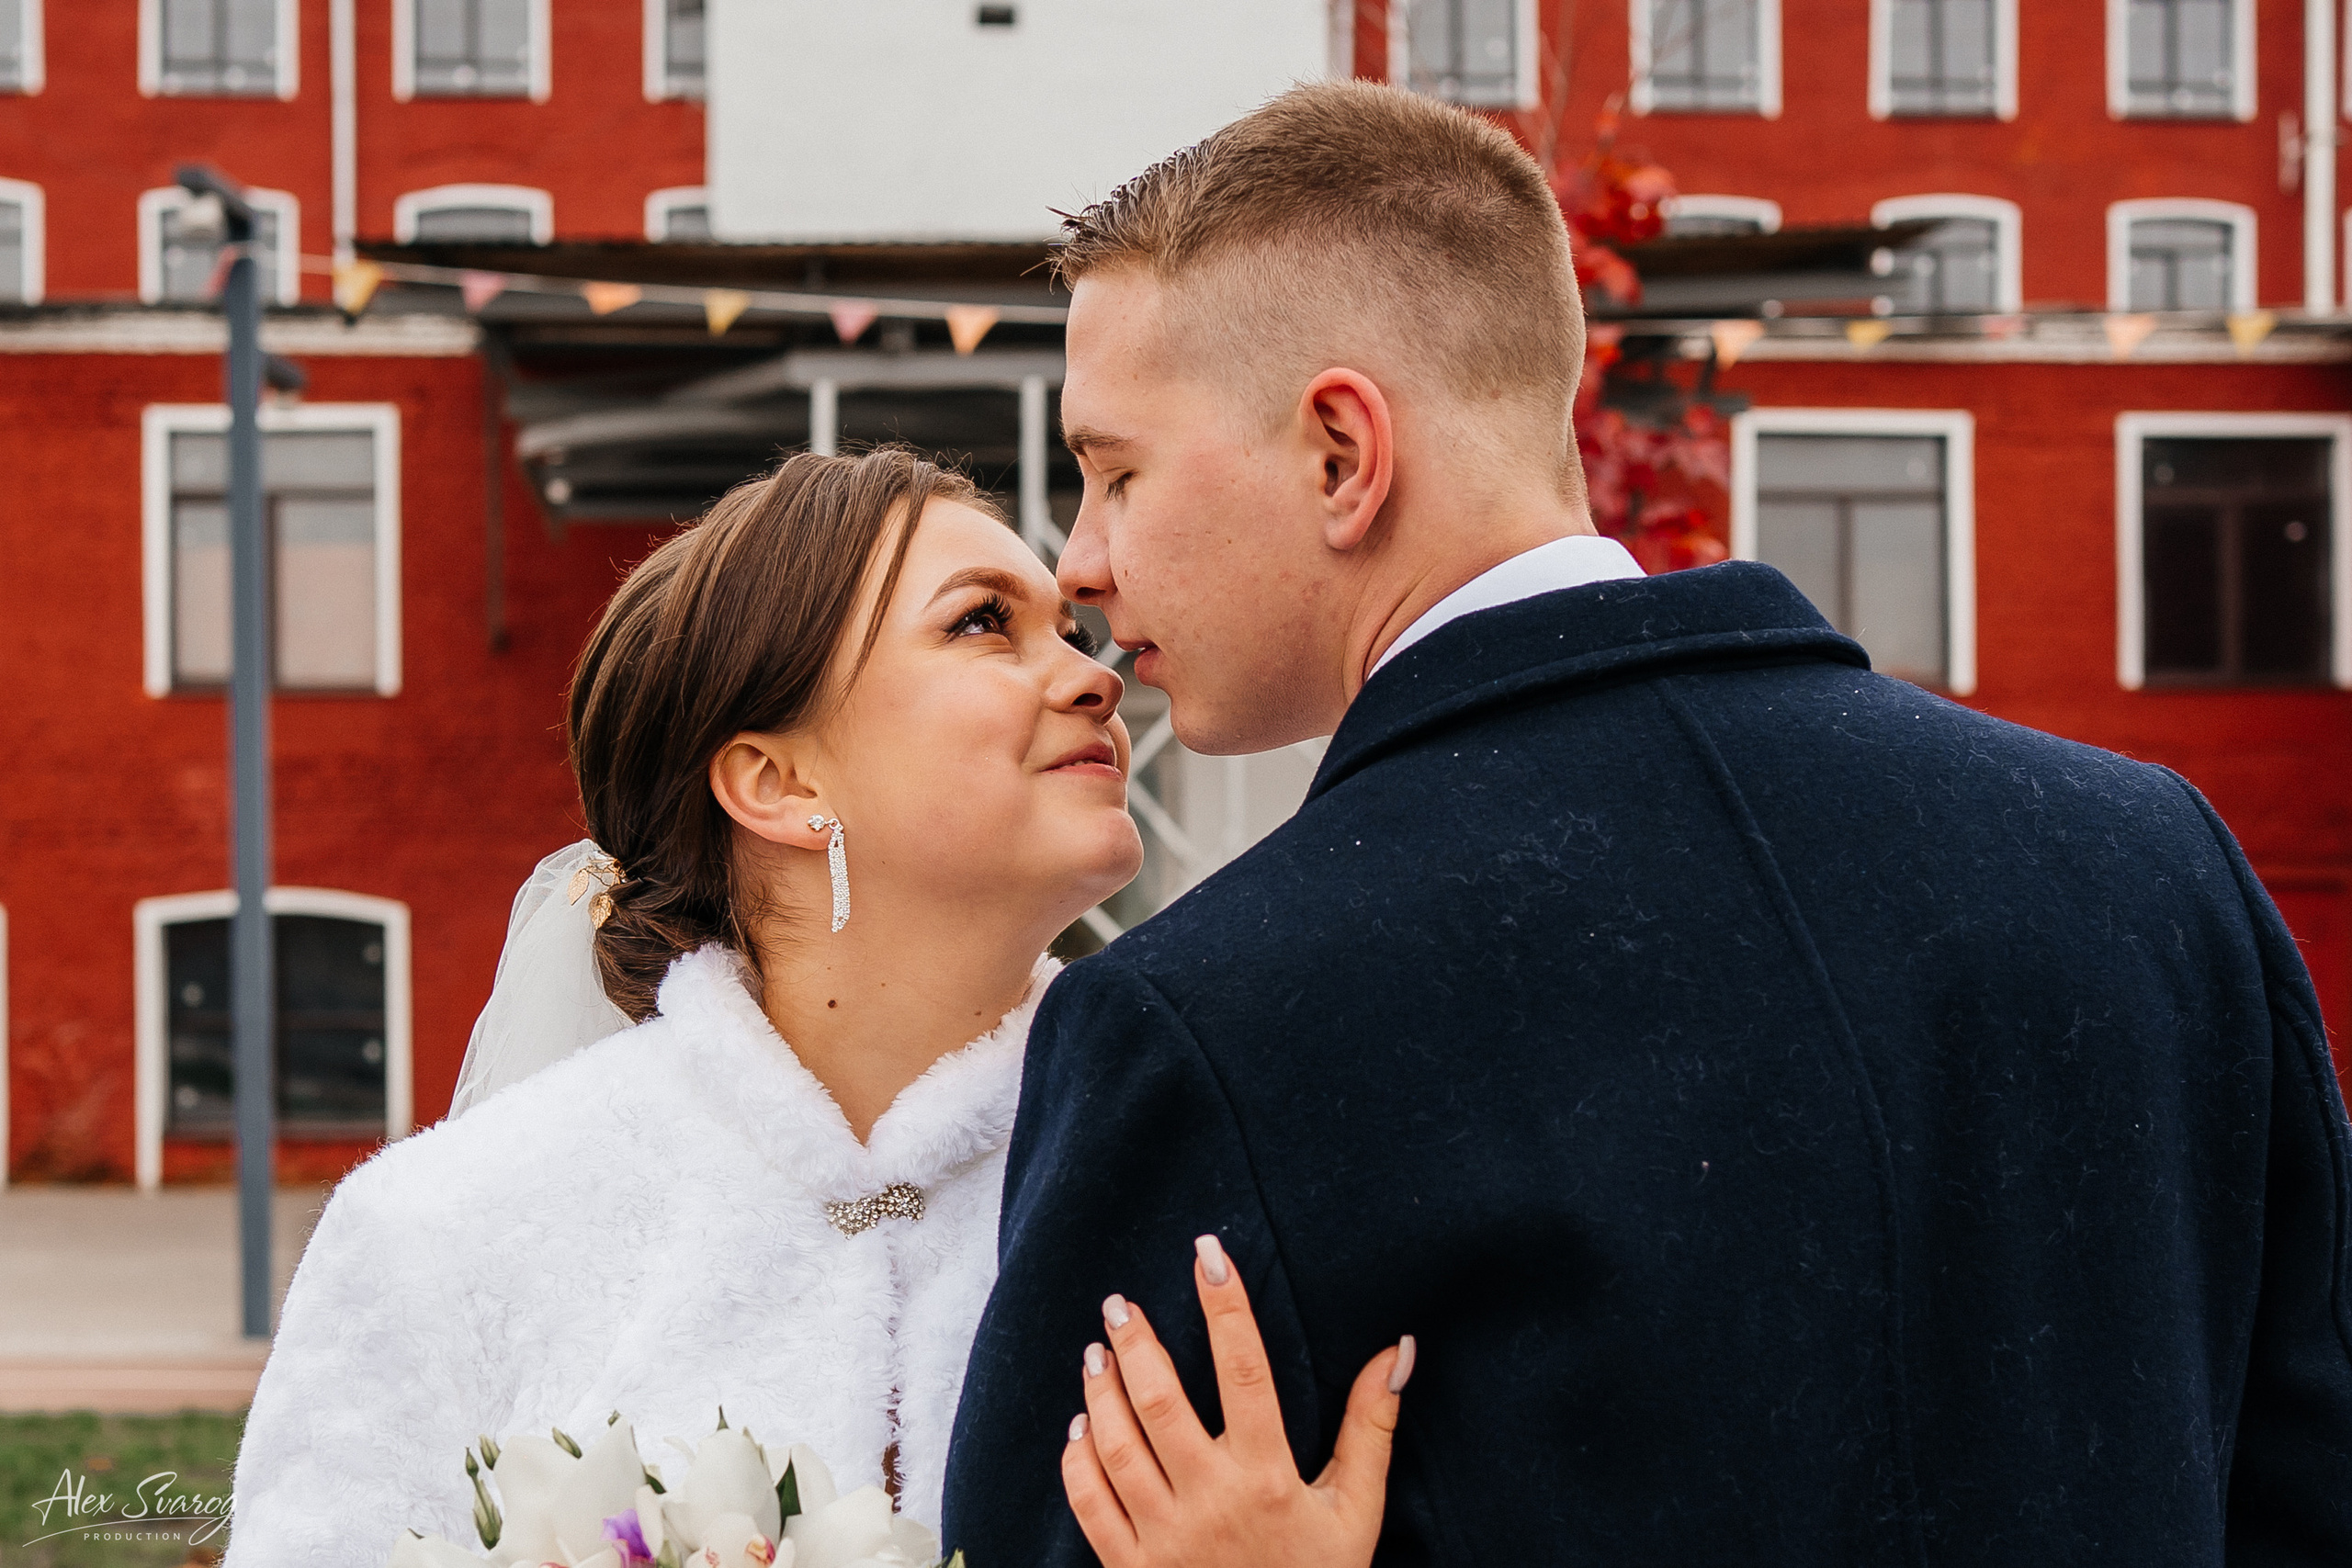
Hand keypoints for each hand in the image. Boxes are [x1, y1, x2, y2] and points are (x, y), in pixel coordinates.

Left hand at [1060, 1233, 1413, 1567]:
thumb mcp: (1357, 1511)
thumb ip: (1372, 1428)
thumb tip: (1397, 1351)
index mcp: (1268, 1480)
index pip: (1245, 1371)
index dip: (1226, 1307)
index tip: (1209, 1255)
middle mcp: (1211, 1504)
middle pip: (1161, 1401)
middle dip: (1136, 1342)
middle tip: (1120, 1303)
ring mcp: (1164, 1540)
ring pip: (1117, 1447)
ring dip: (1101, 1392)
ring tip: (1096, 1352)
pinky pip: (1090, 1504)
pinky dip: (1078, 1459)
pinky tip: (1081, 1426)